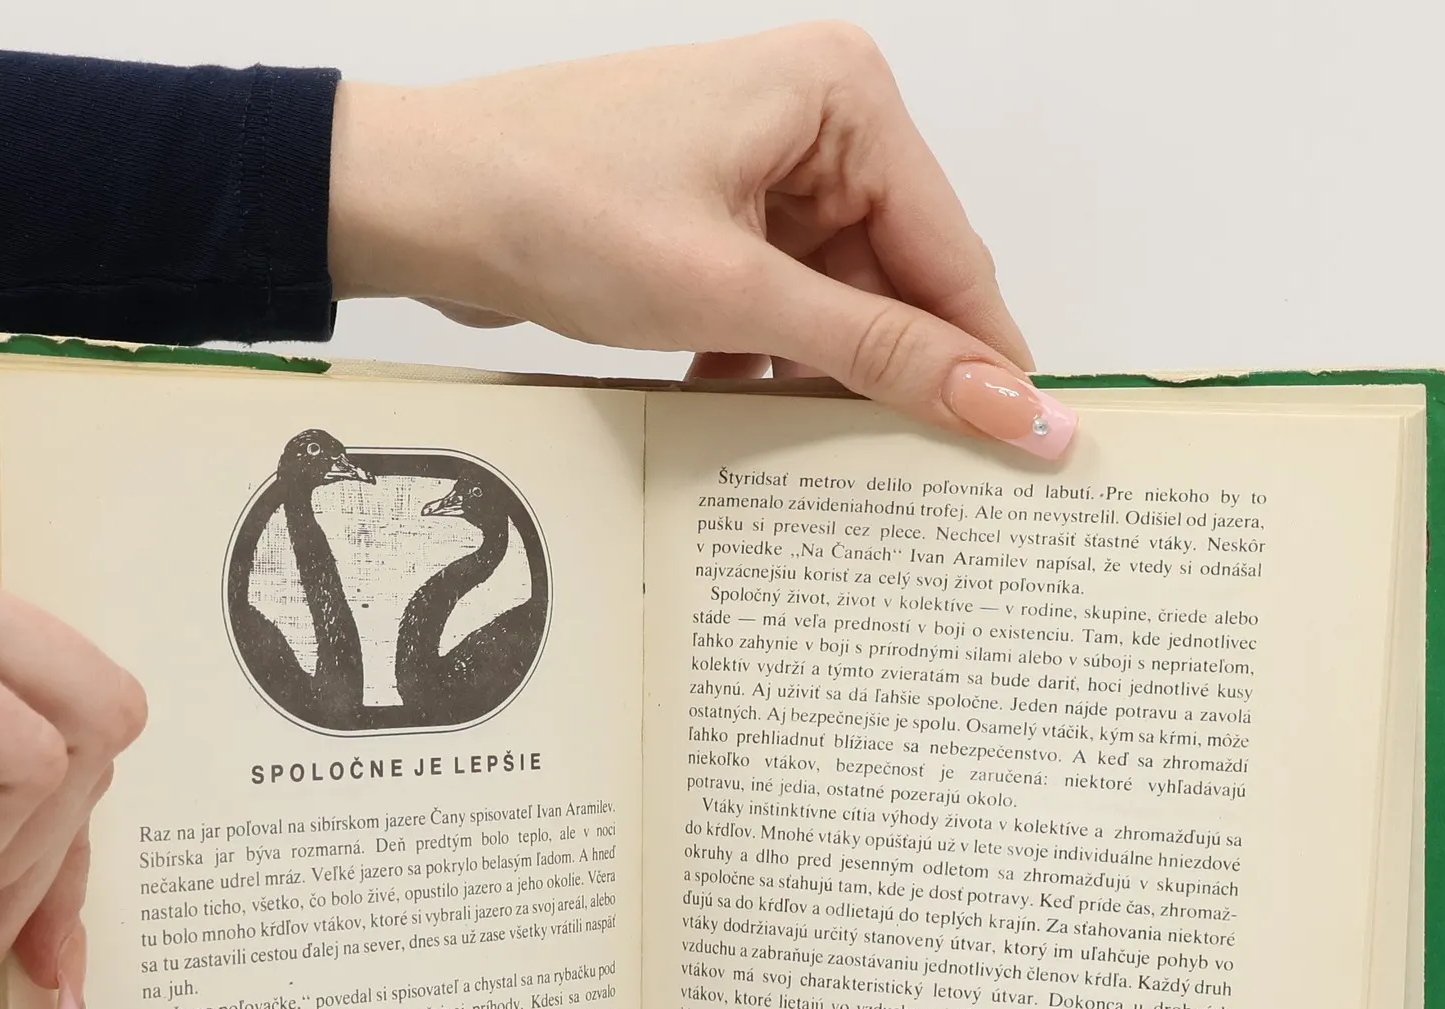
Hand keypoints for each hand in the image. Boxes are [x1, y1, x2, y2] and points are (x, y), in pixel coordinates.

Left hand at [327, 23, 1073, 456]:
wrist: (420, 200)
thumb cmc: (555, 203)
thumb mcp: (737, 295)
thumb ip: (878, 352)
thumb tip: (1003, 404)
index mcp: (846, 98)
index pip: (953, 253)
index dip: (983, 362)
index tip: (1023, 454)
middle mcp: (820, 121)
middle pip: (900, 282)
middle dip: (889, 373)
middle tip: (906, 475)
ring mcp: (767, 169)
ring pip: (838, 305)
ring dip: (815, 374)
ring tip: (802, 440)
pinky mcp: (721, 216)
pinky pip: (782, 305)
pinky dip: (764, 360)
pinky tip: (731, 397)